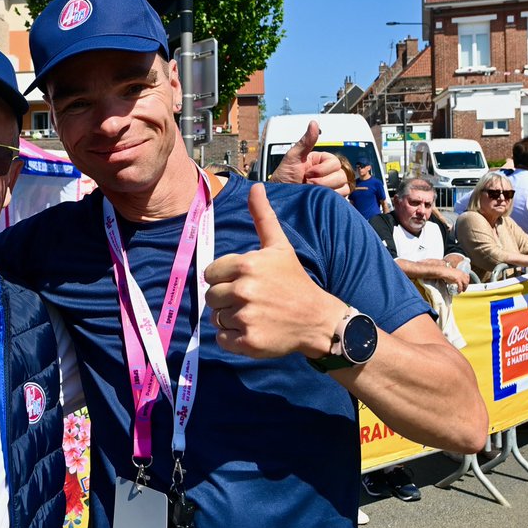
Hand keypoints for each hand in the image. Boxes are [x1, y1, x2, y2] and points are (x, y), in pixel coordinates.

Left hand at [203, 183, 342, 358]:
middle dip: (227, 300)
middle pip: (211, 297)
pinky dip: (234, 339)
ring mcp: (245, 317)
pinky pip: (223, 339)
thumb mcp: (279, 247)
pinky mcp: (248, 341)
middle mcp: (243, 290)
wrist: (317, 319)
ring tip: (255, 315)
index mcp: (246, 265)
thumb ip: (263, 217)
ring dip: (231, 319)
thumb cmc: (294, 280)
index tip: (244, 282)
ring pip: (217, 318)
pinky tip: (254, 330)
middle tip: (251, 301)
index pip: (210, 274)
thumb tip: (255, 187)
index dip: (224, 279)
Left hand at [269, 120, 349, 196]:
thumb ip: (305, 141)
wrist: (279, 198)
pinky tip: (319, 199)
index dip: (323, 169)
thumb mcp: (293, 157)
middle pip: (342, 175)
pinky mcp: (332, 199)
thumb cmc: (283, 177)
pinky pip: (342, 197)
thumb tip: (314, 123)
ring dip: (327, 190)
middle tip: (308, 183)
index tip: (308, 173)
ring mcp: (331, 187)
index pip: (335, 162)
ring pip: (344, 186)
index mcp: (322, 161)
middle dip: (324, 181)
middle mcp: (329, 173)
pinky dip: (332, 198)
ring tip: (312, 191)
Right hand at [441, 264, 469, 292]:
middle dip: (466, 285)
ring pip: (465, 284)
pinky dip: (460, 289)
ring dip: (464, 288)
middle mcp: (462, 274)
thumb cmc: (446, 272)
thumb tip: (455, 279)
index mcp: (461, 272)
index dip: (468, 280)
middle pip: (467, 281)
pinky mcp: (458, 280)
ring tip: (462, 291)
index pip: (467, 276)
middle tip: (464, 288)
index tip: (466, 283)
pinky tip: (458, 291)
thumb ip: (456, 275)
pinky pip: (460, 286)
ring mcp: (460, 277)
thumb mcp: (453, 272)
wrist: (444, 272)